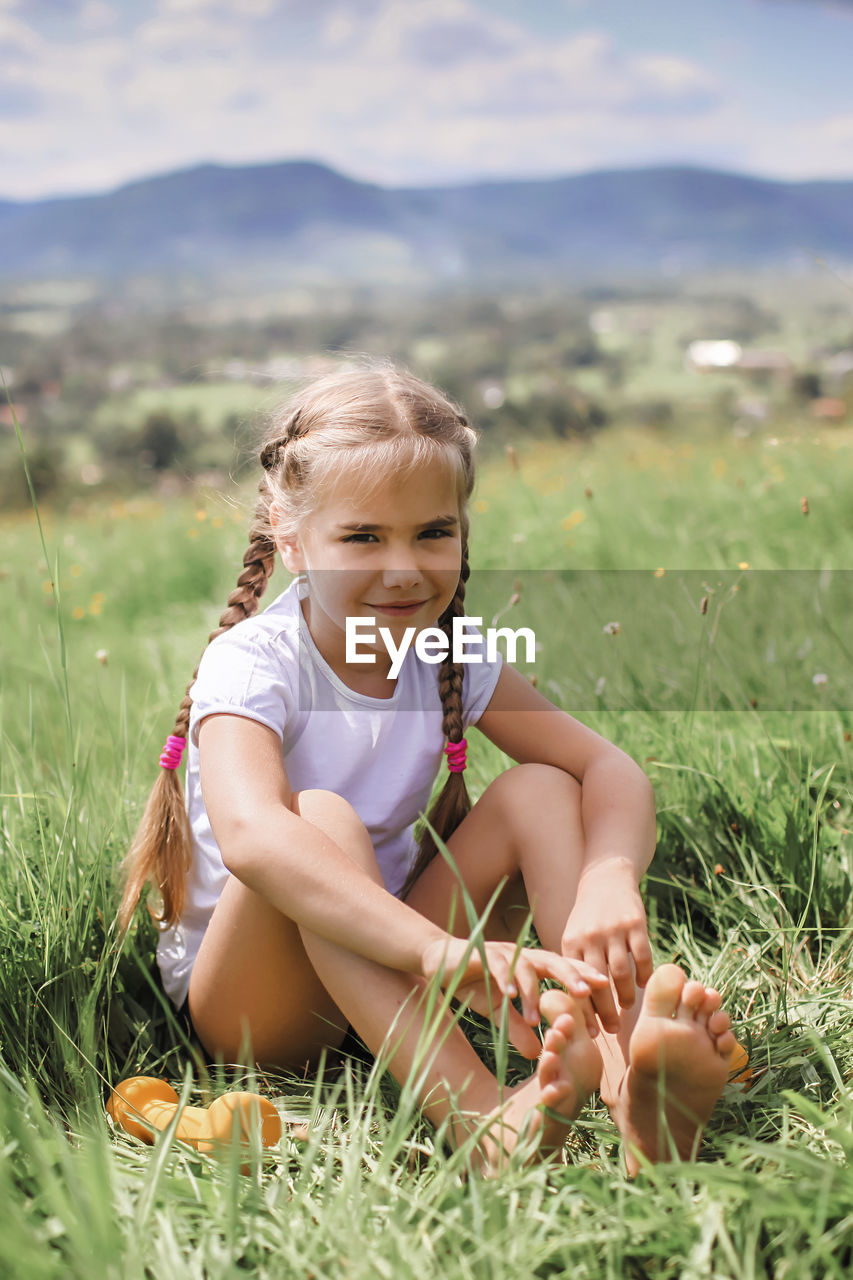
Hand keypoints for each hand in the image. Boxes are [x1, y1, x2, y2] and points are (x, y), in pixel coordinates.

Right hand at [420, 934, 609, 1058]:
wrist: (439, 961)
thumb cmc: (475, 982)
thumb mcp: (499, 1011)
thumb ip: (518, 1027)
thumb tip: (537, 1053)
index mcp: (533, 966)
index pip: (567, 972)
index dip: (587, 985)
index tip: (608, 1006)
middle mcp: (523, 956)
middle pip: (555, 961)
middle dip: (574, 975)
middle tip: (591, 993)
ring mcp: (503, 953)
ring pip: (526, 966)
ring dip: (532, 991)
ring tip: (536, 1017)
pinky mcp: (481, 954)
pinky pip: (497, 964)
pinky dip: (505, 979)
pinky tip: (510, 996)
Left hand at [561, 859, 652, 1033]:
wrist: (606, 878)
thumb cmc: (588, 916)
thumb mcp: (574, 935)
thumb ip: (575, 964)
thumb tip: (578, 1006)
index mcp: (571, 942)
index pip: (576, 983)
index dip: (584, 1011)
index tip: (590, 1032)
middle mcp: (591, 936)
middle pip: (599, 983)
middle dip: (605, 1011)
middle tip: (612, 1030)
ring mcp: (614, 929)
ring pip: (622, 973)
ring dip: (626, 996)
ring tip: (627, 1008)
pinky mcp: (635, 923)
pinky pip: (642, 956)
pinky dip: (644, 974)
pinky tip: (643, 984)